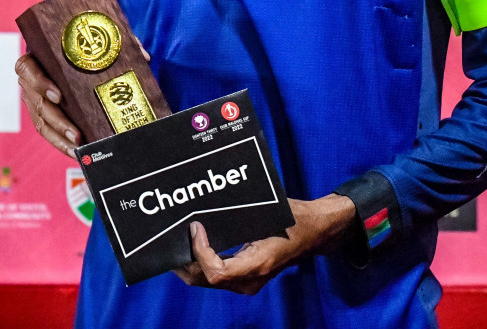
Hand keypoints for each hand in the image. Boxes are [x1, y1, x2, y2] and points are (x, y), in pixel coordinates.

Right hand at [15, 39, 150, 156]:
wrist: (74, 48)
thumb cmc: (84, 41)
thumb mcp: (98, 36)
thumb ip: (118, 42)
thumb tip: (143, 56)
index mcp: (38, 56)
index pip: (26, 68)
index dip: (39, 82)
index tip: (59, 95)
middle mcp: (32, 79)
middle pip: (35, 101)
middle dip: (56, 120)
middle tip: (76, 133)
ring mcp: (36, 99)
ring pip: (41, 121)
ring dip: (59, 136)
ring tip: (78, 146)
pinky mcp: (44, 114)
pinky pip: (49, 132)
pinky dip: (61, 143)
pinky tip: (76, 151)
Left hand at [174, 194, 356, 294]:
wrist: (315, 234)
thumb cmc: (295, 218)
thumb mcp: (269, 210)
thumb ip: (239, 212)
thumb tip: (207, 202)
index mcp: (259, 263)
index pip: (217, 272)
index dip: (200, 253)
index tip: (196, 227)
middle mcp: (251, 280)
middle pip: (205, 280)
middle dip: (184, 260)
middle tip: (172, 237)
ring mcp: (248, 283)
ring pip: (207, 281)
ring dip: (189, 262)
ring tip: (177, 241)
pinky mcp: (245, 279)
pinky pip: (215, 276)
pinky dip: (200, 262)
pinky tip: (193, 245)